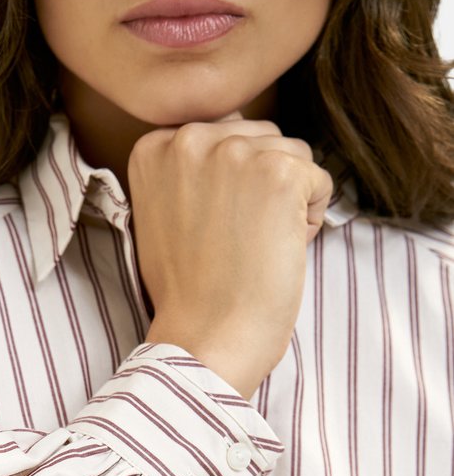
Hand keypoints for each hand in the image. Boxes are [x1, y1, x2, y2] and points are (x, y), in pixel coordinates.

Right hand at [128, 108, 334, 399]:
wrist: (203, 340)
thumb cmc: (188, 292)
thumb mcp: (165, 213)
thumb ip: (191, 169)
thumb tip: (234, 139)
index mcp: (155, 145)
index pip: (225, 135)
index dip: (229, 188)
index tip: (207, 231)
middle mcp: (189, 139)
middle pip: (261, 138)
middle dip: (262, 187)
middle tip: (234, 243)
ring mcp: (234, 153)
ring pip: (295, 156)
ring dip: (289, 203)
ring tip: (254, 248)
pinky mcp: (278, 174)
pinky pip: (320, 182)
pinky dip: (310, 221)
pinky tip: (276, 252)